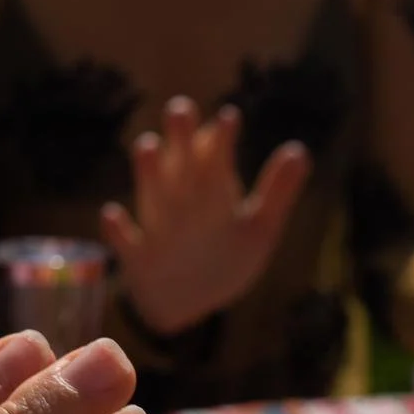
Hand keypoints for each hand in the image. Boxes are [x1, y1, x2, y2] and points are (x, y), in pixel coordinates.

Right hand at [101, 99, 309, 334]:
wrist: (186, 306)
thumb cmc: (223, 259)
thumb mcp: (258, 228)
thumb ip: (277, 192)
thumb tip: (300, 149)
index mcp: (212, 196)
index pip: (216, 161)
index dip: (221, 140)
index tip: (229, 118)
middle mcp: (182, 206)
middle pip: (181, 167)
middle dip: (180, 138)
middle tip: (180, 107)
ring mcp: (158, 231)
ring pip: (152, 196)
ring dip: (148, 173)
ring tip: (148, 146)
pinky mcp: (138, 259)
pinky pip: (125, 242)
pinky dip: (117, 230)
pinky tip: (112, 214)